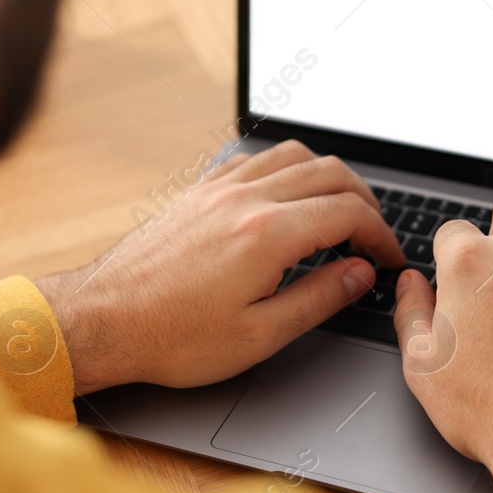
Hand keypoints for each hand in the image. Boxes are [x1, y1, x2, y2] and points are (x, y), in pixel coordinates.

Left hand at [37, 140, 406, 394]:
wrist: (103, 320)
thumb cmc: (173, 337)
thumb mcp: (259, 335)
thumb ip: (318, 298)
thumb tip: (360, 273)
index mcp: (266, 234)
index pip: (348, 213)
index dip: (381, 235)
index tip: (389, 259)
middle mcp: (244, 199)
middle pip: (329, 173)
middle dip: (365, 200)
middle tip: (374, 235)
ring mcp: (218, 189)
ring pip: (293, 155)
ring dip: (328, 176)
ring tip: (341, 209)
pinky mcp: (197, 191)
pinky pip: (255, 159)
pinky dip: (286, 168)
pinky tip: (288, 195)